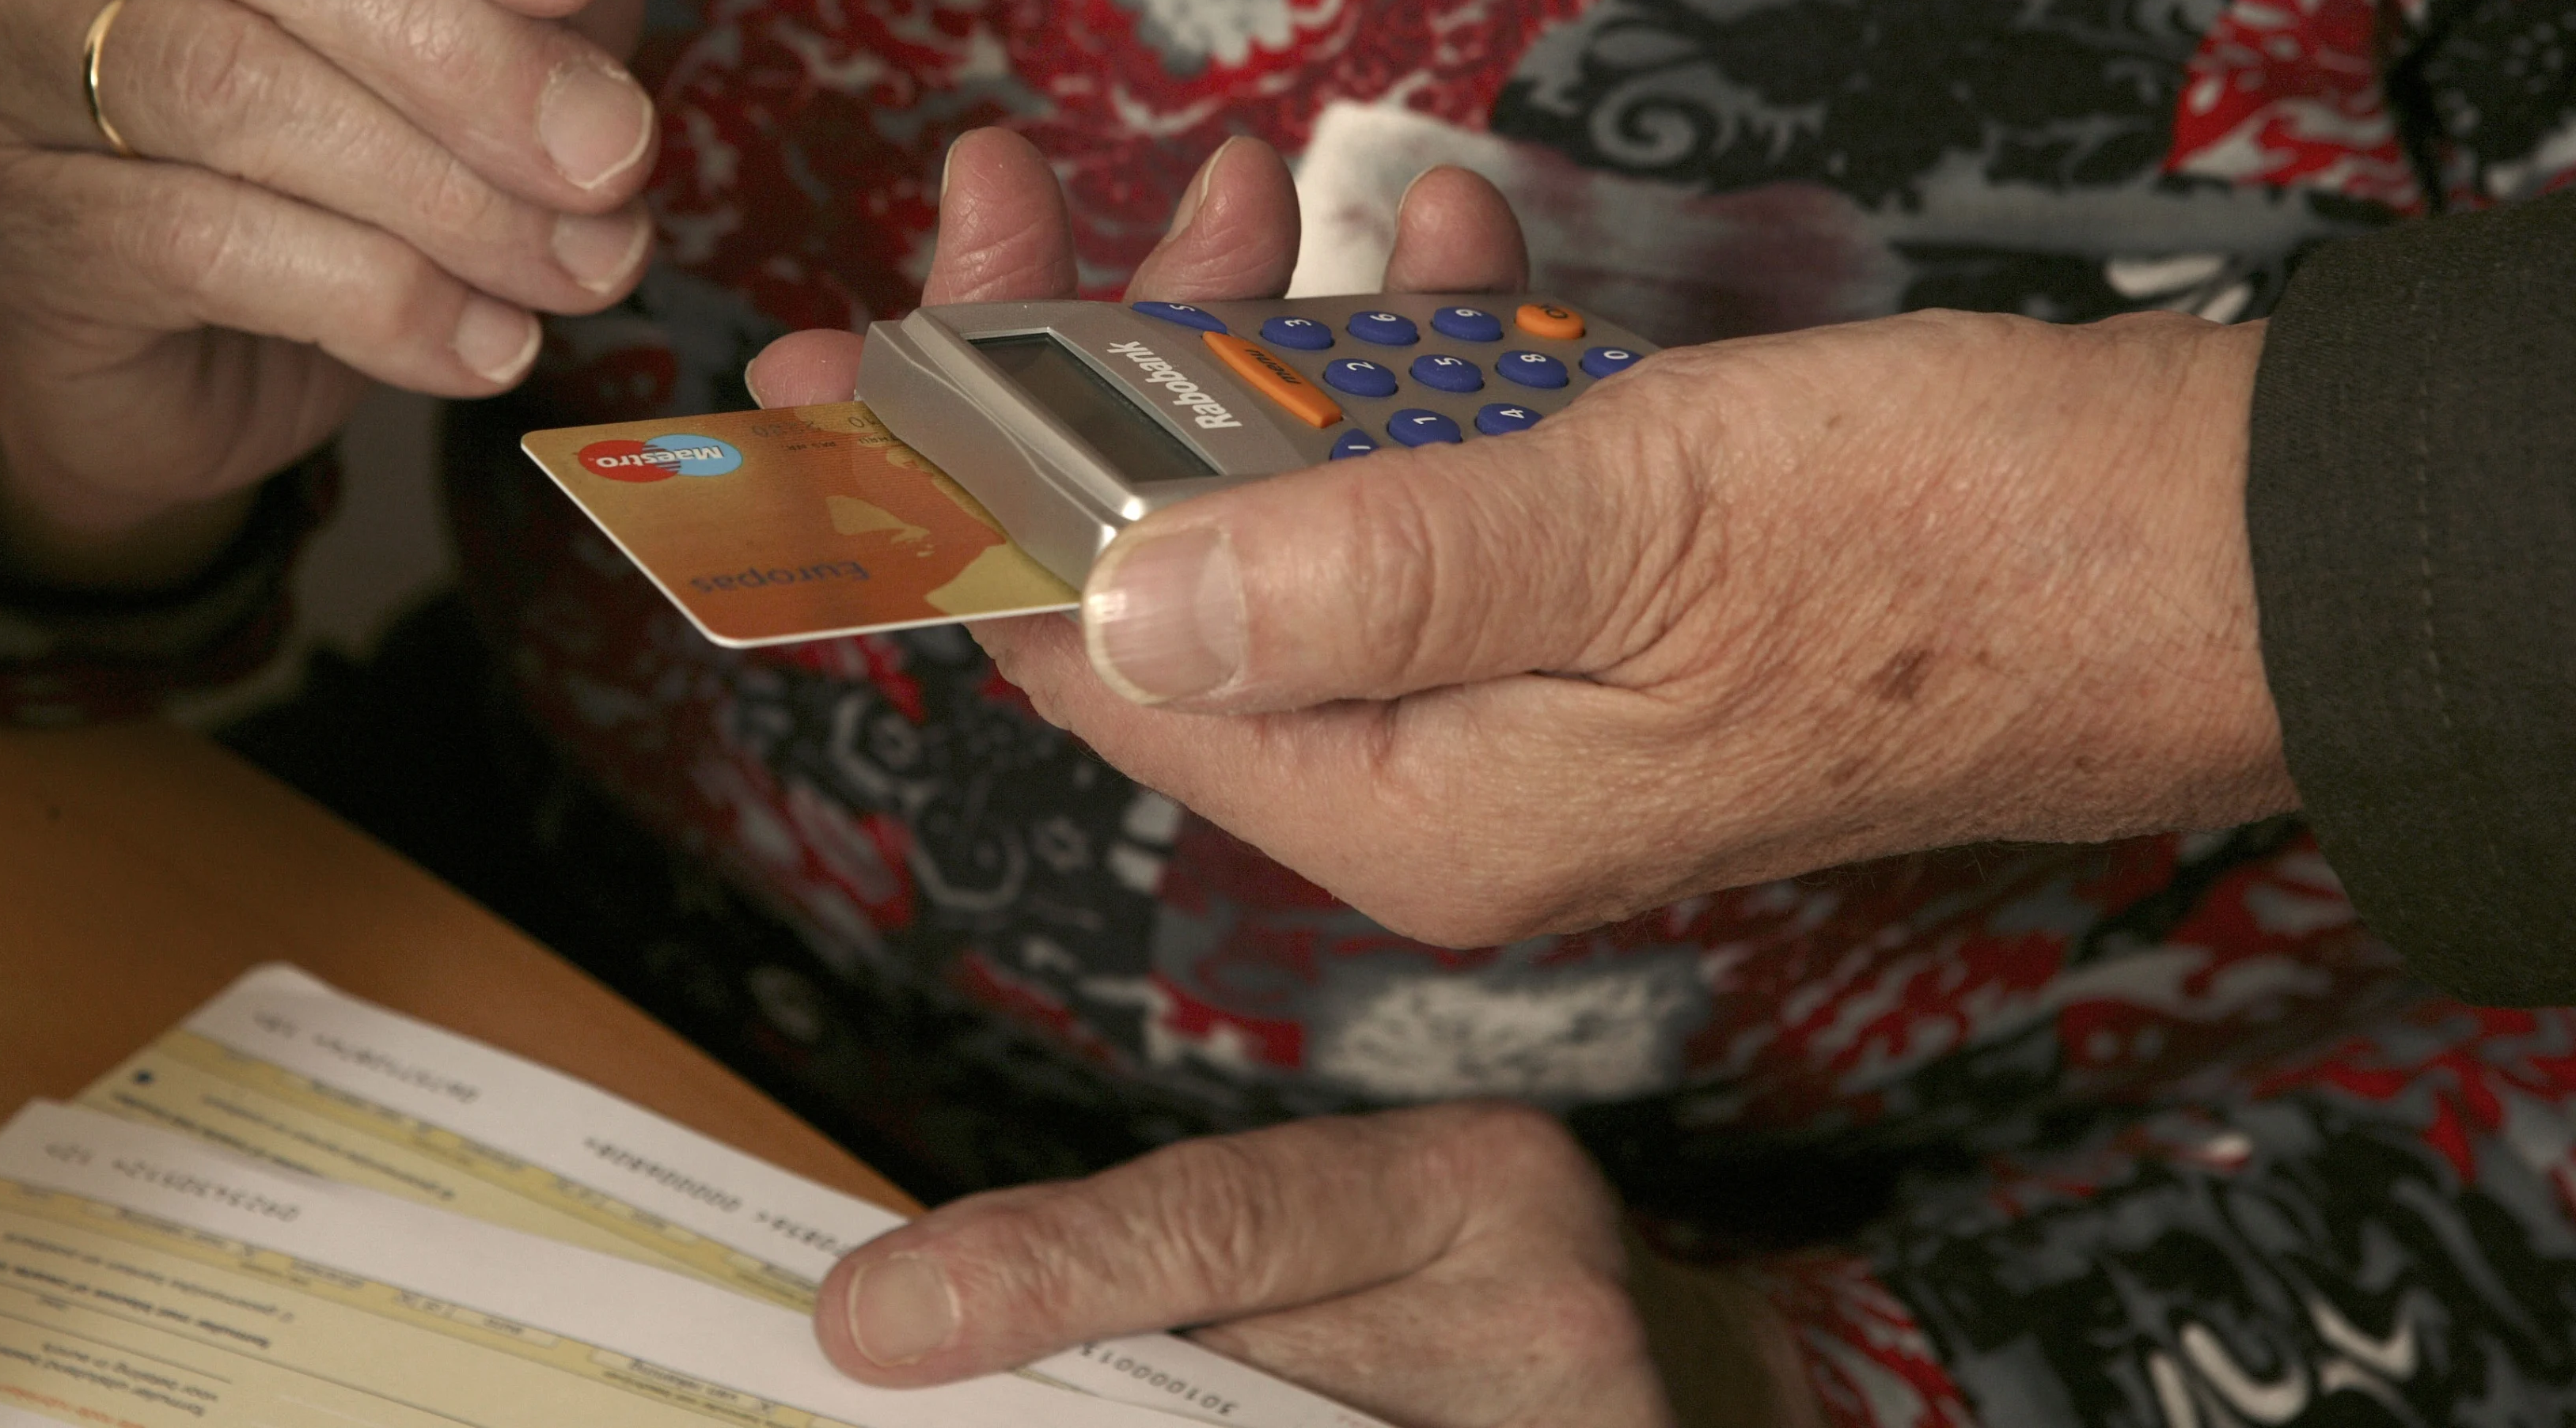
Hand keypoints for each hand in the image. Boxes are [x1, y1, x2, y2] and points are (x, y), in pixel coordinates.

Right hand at [0, 0, 652, 588]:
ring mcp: (10, 49)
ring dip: (443, 193)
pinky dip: (375, 300)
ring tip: (580, 268)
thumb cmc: (367, 115)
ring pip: (228, 87)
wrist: (197, 339)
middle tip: (613, 161)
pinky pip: (194, 242)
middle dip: (475, 54)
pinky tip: (485, 343)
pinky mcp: (14, 218)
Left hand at [753, 130, 2290, 945]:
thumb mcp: (1633, 525)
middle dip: (1089, 364)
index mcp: (1415, 800)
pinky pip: (1440, 480)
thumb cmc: (1954, 551)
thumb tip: (1100, 587)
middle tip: (1011, 183)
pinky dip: (1415, 352)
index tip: (843, 346)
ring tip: (1242, 181)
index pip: (1094, 654)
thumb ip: (1356, 563)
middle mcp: (1441, 768)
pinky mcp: (1597, 600)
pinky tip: (1442, 232)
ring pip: (1301, 498)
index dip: (949, 495)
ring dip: (1256, 330)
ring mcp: (1519, 683)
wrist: (2206, 552)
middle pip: (1171, 562)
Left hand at [813, 1103, 1816, 1427]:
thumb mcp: (1369, 1231)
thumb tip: (941, 1314)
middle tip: (900, 1385)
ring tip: (1000, 1401)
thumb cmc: (1487, 1300)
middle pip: (1232, 1378)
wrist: (1716, 1389)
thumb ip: (1201, 1264)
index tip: (869, 1320)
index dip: (1035, 1273)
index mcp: (1476, 1180)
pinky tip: (1131, 1422)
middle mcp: (1542, 1310)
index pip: (1219, 1222)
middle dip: (1063, 1395)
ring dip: (1124, 1424)